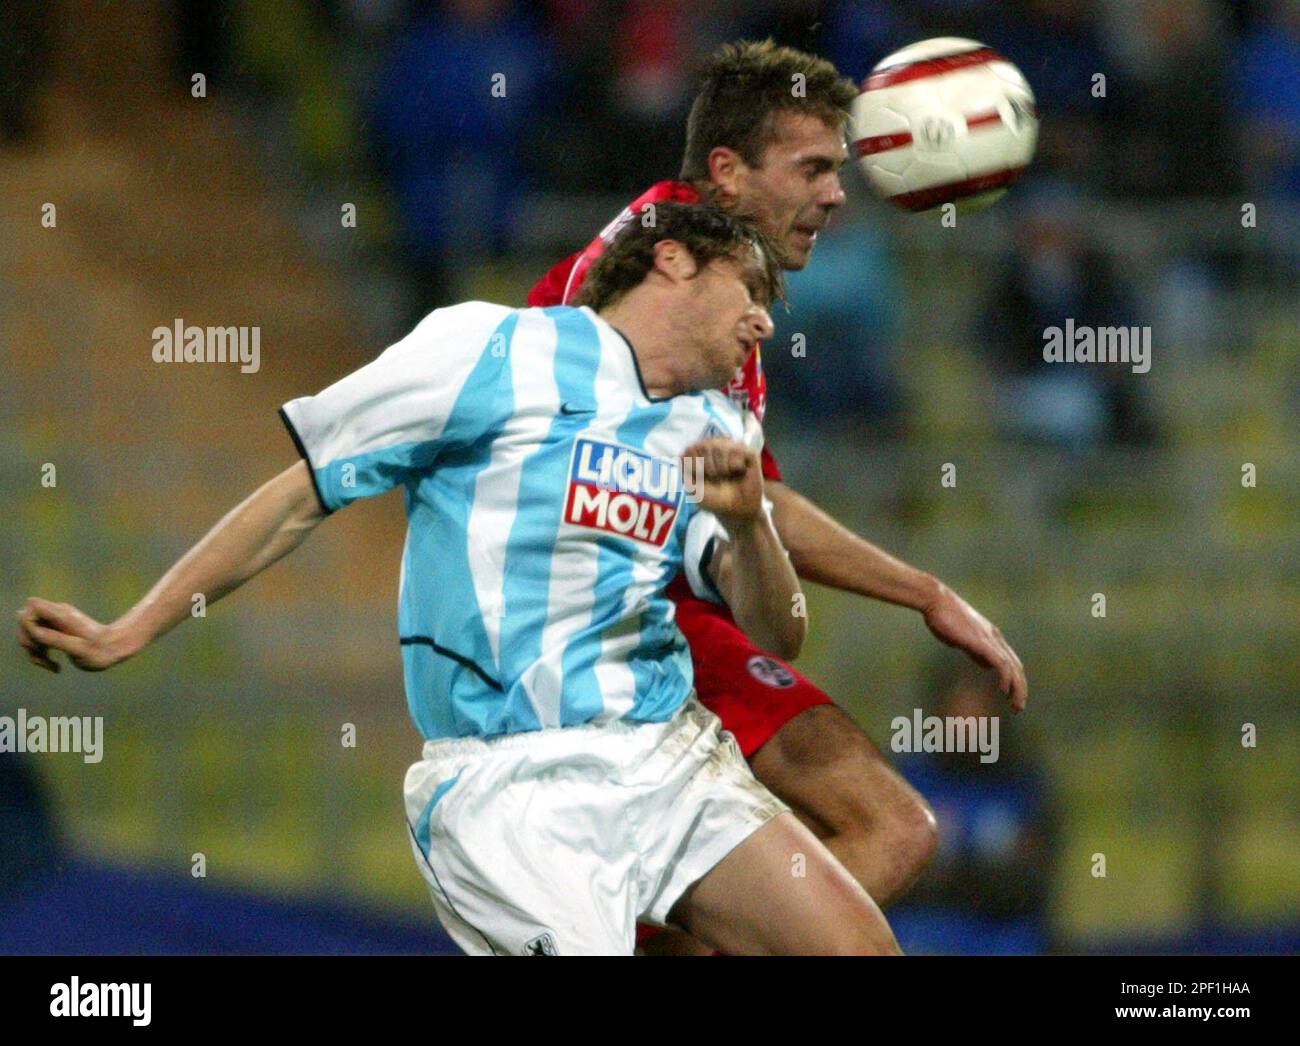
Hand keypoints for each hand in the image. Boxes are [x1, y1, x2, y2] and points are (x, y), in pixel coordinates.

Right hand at [16, 597, 127, 672]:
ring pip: (31, 634)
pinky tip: (55, 666)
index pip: (33, 606)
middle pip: (27, 623)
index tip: (40, 642)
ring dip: (36, 652)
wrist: (116, 648)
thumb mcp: (78, 649)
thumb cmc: (101, 651)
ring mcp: (56, 622)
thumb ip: (54, 638)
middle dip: (30, 642)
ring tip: (52, 666)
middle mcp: (57, 614)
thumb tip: (32, 629)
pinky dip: (42, 654)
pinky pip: (39, 640)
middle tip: (45, 658)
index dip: (28, 624)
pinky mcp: (57, 631)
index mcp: (62, 614)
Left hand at [683, 438, 762, 524]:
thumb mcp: (693, 487)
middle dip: (708, 468)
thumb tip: (687, 450)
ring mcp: (733, 447)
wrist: (736, 511)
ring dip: (722, 468)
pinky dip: (736, 466)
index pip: (690, 449)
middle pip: (705, 446)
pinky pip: (739, 451)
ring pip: (721, 447)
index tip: (699, 479)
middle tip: (716, 479)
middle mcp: (716, 445)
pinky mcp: (749, 453)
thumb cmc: (714, 499)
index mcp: (700, 452)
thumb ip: (686, 468)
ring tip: (727, 476)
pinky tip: (740, 472)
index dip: (693, 467)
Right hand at [922, 584, 1027, 711]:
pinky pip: (1000, 662)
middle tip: (1018, 707)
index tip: (1013, 697)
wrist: (936, 600)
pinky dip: (1005, 677)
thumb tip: (987, 666)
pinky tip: (1004, 689)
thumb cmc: (945, 618)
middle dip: (1020, 688)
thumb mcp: (964, 639)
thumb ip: (976, 652)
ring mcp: (989, 639)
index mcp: (992, 637)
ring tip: (1016, 704)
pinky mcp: (981, 641)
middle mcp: (996, 638)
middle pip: (1016, 666)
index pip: (1011, 662)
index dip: (1016, 680)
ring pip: (1011, 667)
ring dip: (1016, 688)